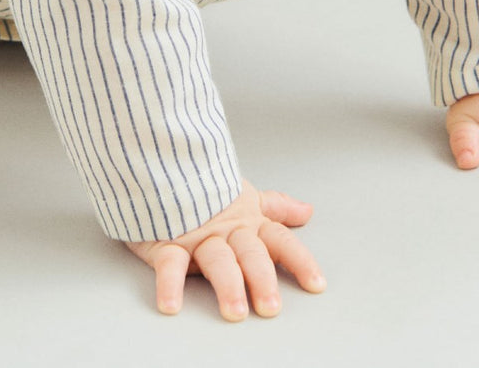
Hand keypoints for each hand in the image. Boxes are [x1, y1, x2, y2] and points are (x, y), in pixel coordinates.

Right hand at [124, 180, 325, 320]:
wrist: (162, 166)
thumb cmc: (206, 188)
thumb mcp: (245, 196)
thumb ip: (276, 207)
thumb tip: (307, 210)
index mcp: (248, 222)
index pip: (279, 240)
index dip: (299, 261)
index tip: (315, 285)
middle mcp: (227, 232)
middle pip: (250, 254)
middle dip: (261, 279)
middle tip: (269, 306)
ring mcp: (198, 237)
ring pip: (216, 260)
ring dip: (227, 284)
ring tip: (235, 310)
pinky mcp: (167, 243)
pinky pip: (169, 264)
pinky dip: (170, 283)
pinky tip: (172, 303)